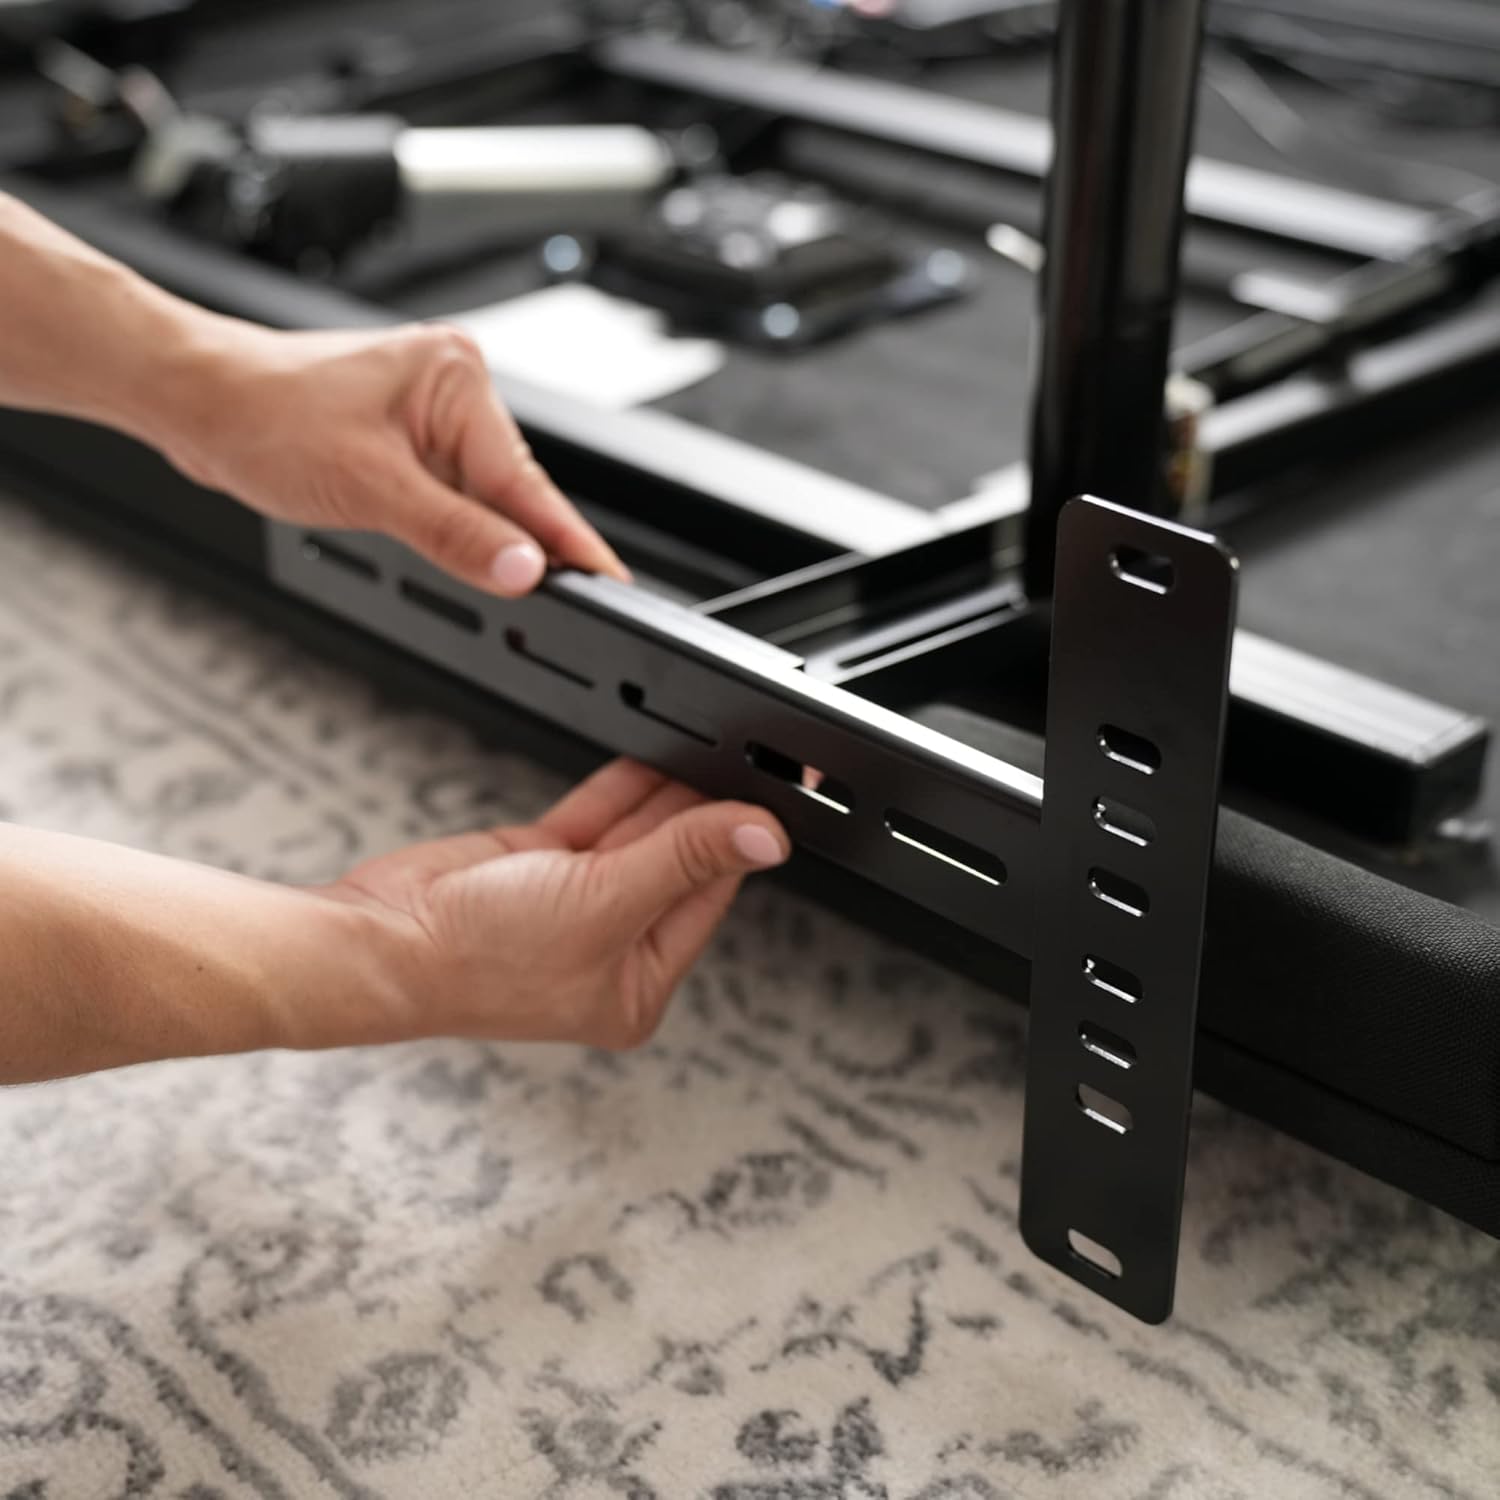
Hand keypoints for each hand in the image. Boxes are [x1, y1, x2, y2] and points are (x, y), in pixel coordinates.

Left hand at [161, 320, 628, 595]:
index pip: (529, 482)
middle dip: (515, 545)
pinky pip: (448, 494)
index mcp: (456, 378)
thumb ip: (457, 535)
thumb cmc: (262, 415)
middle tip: (547, 601)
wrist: (192, 398)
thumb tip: (522, 570)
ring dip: (471, 537)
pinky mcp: (403, 437)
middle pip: (510, 492)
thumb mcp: (371, 490)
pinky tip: (429, 541)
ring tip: (441, 557)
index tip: (609, 582)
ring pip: (479, 499)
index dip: (569, 542)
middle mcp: (450, 386)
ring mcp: (426, 412)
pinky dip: (447, 526)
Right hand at [324, 761, 788, 1050]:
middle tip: (734, 763)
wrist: (381, 939)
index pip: (705, 899)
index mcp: (636, 987)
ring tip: (703, 750)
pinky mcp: (538, 865)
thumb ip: (685, 859)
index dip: (733, 845)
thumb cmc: (477, 961)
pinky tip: (650, 759)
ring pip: (635, 836)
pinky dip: (619, 788)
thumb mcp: (605, 903)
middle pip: (674, 863)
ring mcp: (572, 903)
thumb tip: (762, 838)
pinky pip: (594, 820)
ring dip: (663, 794)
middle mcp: (609, 947)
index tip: (761, 798)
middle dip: (699, 812)